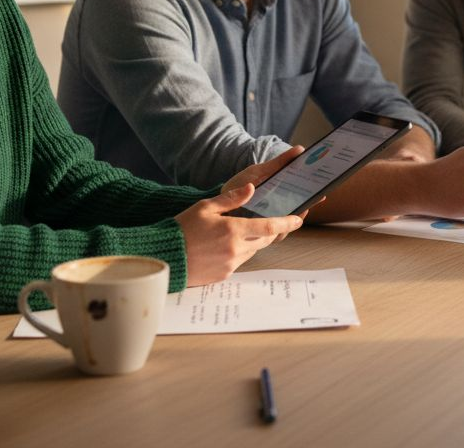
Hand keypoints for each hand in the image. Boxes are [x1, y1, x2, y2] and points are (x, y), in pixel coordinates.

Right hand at [175, 150, 305, 285]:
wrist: (164, 257)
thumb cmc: (182, 228)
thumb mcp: (205, 207)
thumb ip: (231, 199)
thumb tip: (252, 188)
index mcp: (233, 230)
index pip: (269, 226)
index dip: (287, 222)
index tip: (299, 219)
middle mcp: (236, 249)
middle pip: (264, 239)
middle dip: (269, 231)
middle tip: (271, 222)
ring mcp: (231, 264)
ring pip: (252, 251)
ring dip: (251, 241)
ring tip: (236, 232)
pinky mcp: (224, 275)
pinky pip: (239, 262)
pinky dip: (238, 253)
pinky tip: (222, 246)